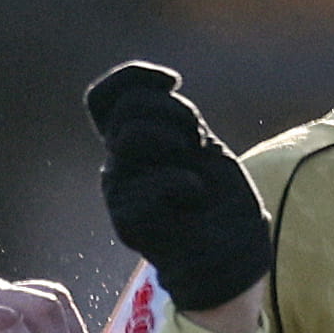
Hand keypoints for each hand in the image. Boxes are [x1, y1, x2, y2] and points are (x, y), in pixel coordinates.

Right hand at [84, 61, 278, 317]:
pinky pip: (152, 180)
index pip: (104, 98)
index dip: (132, 76)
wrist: (229, 256)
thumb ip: (173, 117)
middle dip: (175, 114)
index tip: (172, 81)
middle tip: (197, 144)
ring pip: (132, 135)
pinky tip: (195, 197)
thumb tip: (162, 84)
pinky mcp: (127, 219)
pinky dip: (184, 183)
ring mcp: (119, 192)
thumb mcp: (200, 144)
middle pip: (128, 109)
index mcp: (130, 144)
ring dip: (177, 142)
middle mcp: (117, 165)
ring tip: (196, 171)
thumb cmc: (220, 202)